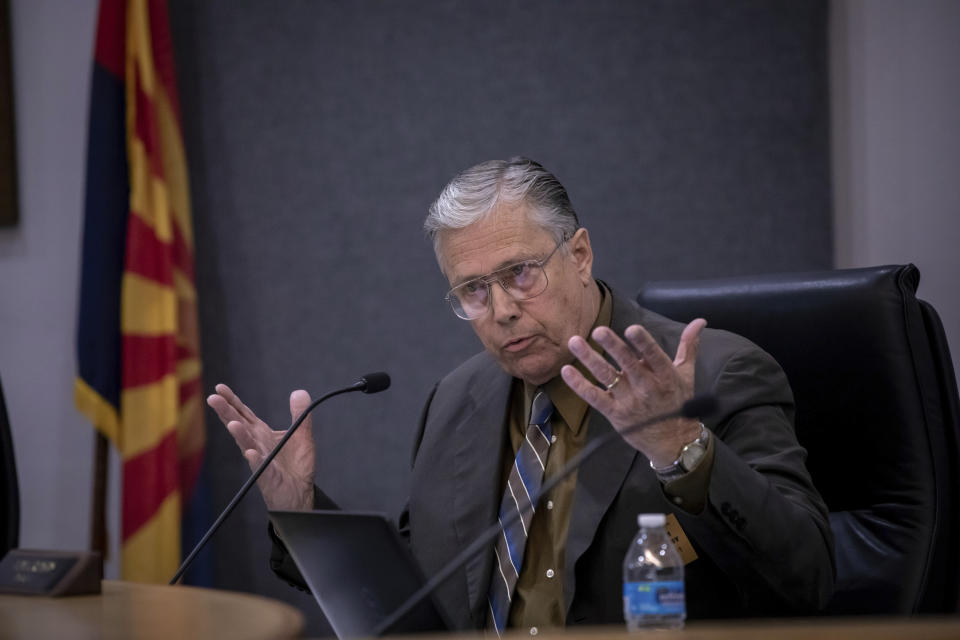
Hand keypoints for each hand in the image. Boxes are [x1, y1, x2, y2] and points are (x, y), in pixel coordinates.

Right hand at [207, 384, 314, 510]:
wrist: (299, 492)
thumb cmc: (296, 465)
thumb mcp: (302, 434)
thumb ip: (300, 413)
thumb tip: (299, 392)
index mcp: (262, 433)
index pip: (244, 414)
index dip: (232, 400)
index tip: (219, 387)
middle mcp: (257, 444)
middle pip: (239, 425)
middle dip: (226, 412)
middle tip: (213, 399)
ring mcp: (260, 460)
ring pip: (247, 446)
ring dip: (240, 435)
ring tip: (233, 424)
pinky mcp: (268, 477)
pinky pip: (260, 467)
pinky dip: (255, 460)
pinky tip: (251, 453)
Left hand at [560, 319, 706, 466]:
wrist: (673, 441)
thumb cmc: (678, 402)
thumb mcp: (686, 374)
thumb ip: (689, 346)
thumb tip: (699, 321)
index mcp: (665, 376)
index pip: (654, 356)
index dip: (643, 343)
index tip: (631, 328)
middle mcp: (647, 388)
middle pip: (627, 364)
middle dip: (613, 346)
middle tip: (598, 330)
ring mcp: (629, 402)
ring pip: (606, 377)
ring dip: (589, 359)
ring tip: (575, 342)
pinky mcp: (614, 413)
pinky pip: (594, 397)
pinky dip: (579, 385)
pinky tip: (567, 370)